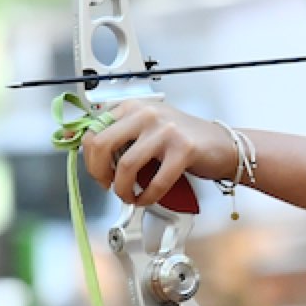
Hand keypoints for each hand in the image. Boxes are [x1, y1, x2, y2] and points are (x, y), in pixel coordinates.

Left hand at [79, 99, 235, 207]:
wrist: (222, 145)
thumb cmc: (182, 140)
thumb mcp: (147, 129)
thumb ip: (119, 135)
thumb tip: (82, 149)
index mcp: (133, 107)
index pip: (93, 130)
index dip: (89, 158)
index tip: (97, 172)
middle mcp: (146, 114)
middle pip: (102, 144)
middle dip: (98, 172)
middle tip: (107, 185)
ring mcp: (165, 131)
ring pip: (125, 165)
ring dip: (122, 189)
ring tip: (128, 195)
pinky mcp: (183, 150)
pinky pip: (155, 181)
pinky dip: (147, 196)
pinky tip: (146, 198)